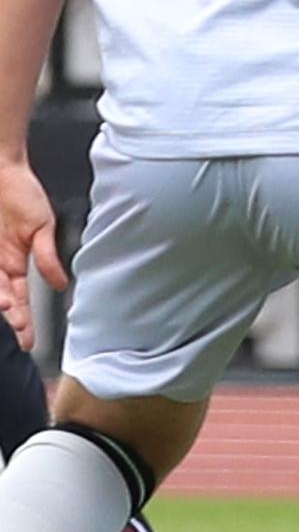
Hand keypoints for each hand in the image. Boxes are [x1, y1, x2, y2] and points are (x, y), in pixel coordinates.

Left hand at [0, 157, 57, 350]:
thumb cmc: (20, 191)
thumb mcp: (41, 227)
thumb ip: (48, 257)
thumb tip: (61, 282)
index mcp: (15, 263)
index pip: (19, 299)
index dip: (24, 320)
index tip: (27, 339)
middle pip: (2, 300)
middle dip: (10, 319)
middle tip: (17, 335)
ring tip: (6, 314)